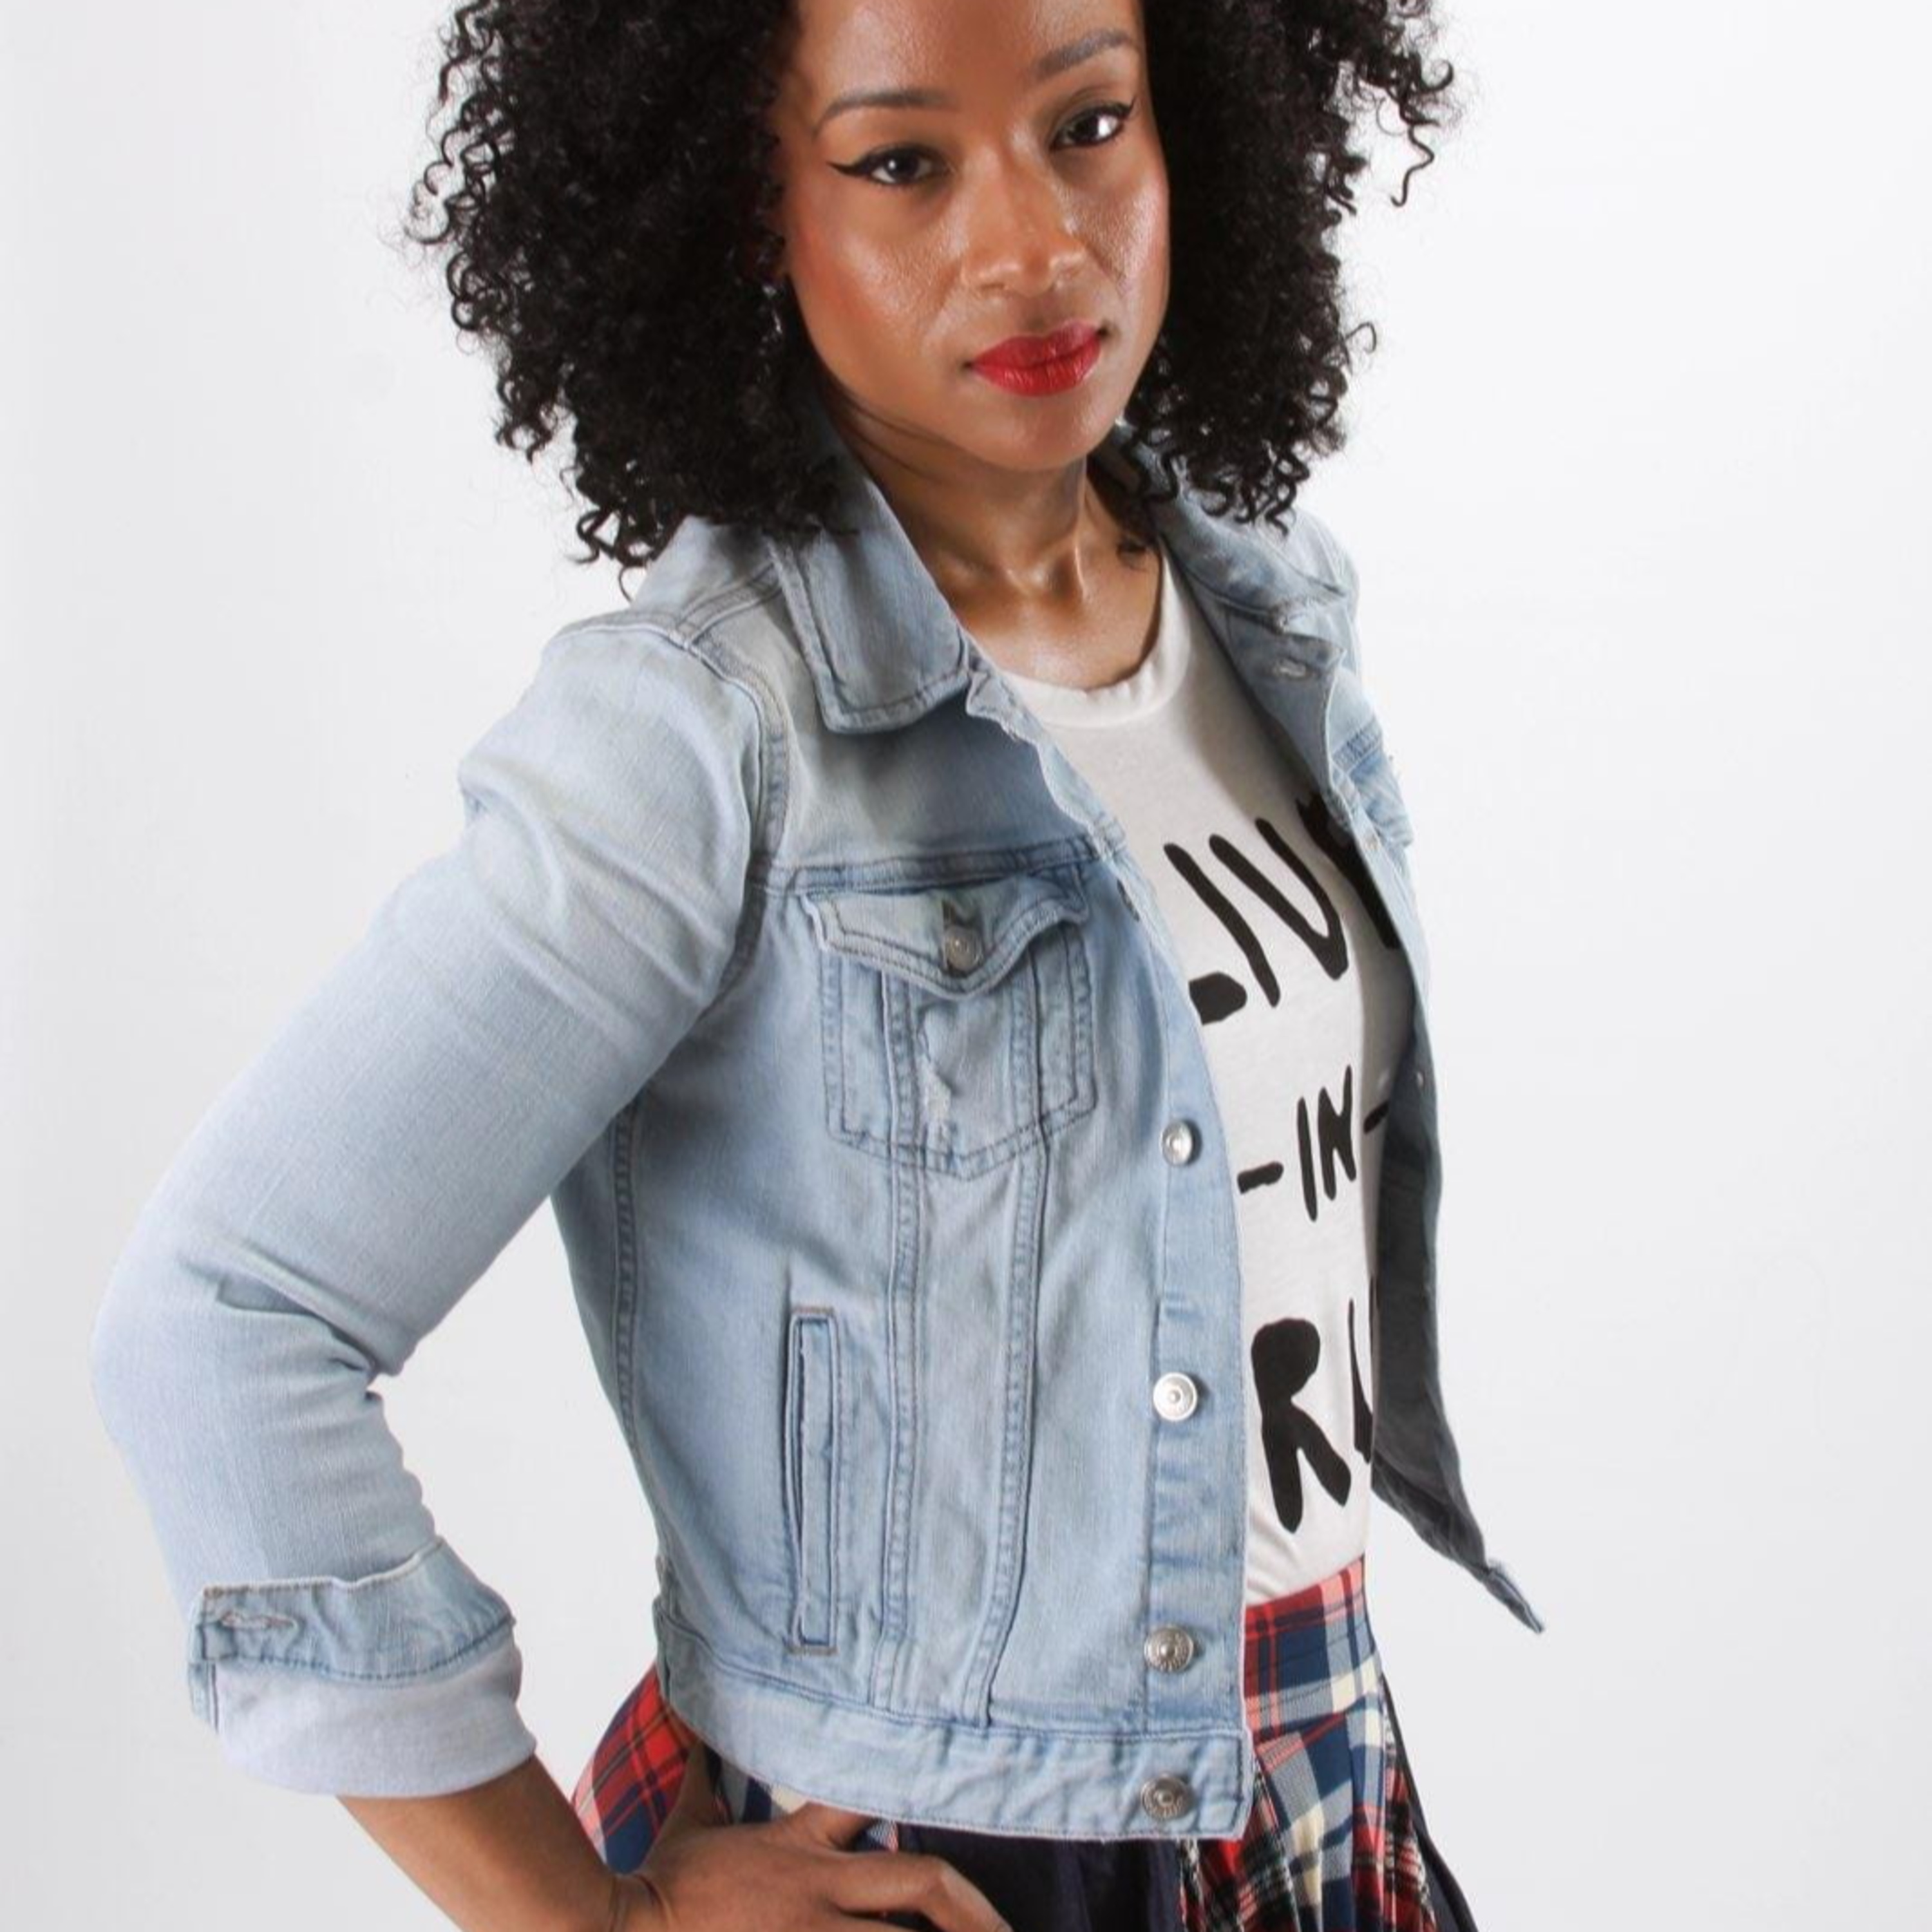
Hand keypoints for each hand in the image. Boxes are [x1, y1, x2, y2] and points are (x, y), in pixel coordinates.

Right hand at [605, 1738, 1011, 1931]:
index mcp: (800, 1843)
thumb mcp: (687, 1821)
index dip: (921, 1796)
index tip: (965, 1800)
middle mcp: (822, 1888)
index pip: (873, 1800)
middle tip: (1006, 1930)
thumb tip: (688, 1718)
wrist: (622, 1930)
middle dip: (970, 1906)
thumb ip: (702, 1774)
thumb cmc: (658, 1882)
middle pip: (922, 1880)